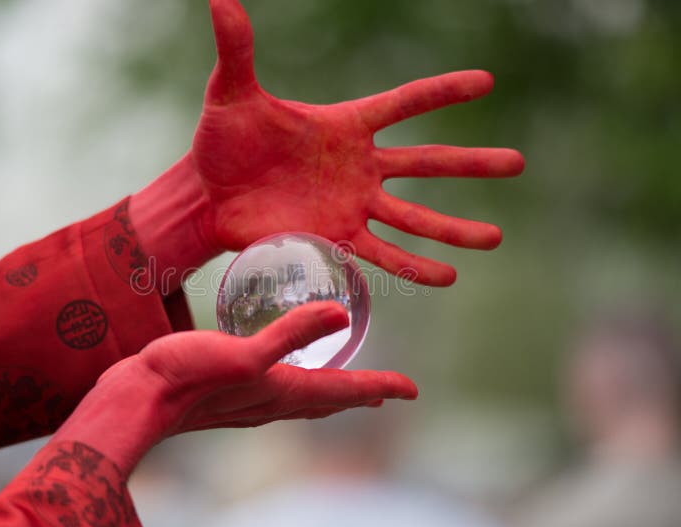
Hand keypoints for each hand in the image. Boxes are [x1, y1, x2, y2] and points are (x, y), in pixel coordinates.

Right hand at [52, 302, 417, 473]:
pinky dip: (294, 377)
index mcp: (283, 393)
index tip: (411, 389)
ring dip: (329, 389)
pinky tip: (279, 366)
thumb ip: (290, 336)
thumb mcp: (243, 354)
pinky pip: (275, 386)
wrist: (135, 400)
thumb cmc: (187, 378)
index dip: (380, 388)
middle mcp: (271, 401)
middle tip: (384, 390)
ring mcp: (248, 399)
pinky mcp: (227, 388)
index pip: (344, 392)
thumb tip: (341, 316)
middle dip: (359, 393)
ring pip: (303, 396)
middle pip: (328, 399)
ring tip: (342, 381)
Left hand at [192, 0, 523, 285]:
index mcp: (345, 125)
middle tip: (517, 163)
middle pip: (426, 163)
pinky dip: (414, 266)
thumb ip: (238, 49)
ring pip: (413, 218)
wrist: (209, 194)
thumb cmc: (222, 139)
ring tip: (494, 237)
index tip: (485, 82)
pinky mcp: (335, 238)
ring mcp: (351, 205)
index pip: (403, 103)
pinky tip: (448, 276)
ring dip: (453, 228)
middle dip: (471, 164)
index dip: (442, 92)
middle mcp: (358, 166)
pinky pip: (382, 255)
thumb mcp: (232, 93)